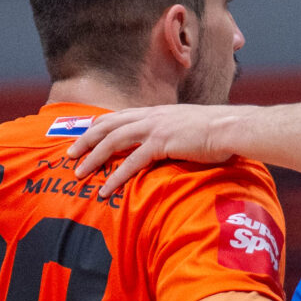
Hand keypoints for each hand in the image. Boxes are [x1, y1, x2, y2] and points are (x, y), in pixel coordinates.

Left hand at [64, 105, 244, 198]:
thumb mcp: (188, 127)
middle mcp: (151, 117)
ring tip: (79, 174)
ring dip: (93, 158)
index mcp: (156, 112)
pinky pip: (132, 162)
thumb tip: (168, 144)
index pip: (118, 117)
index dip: (97, 127)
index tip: (83, 138)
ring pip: (113, 142)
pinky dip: (115, 176)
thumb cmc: (217, 131)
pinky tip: (105, 188)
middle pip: (107, 126)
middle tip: (69, 156)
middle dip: (85, 141)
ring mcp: (155, 128)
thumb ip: (172, 133)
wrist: (232, 128)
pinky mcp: (162, 144)